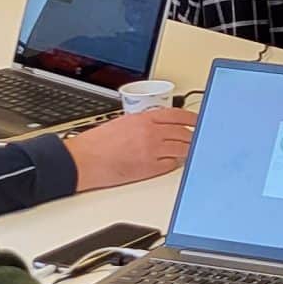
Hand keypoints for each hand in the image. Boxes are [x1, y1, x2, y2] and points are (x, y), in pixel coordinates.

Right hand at [67, 108, 194, 190]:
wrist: (84, 160)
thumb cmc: (98, 143)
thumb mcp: (123, 122)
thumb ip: (144, 122)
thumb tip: (160, 126)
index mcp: (144, 118)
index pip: (178, 115)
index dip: (192, 118)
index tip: (198, 121)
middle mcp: (151, 133)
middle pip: (184, 133)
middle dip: (193, 136)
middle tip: (197, 138)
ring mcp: (152, 151)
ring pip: (182, 149)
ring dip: (187, 150)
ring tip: (188, 151)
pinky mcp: (150, 168)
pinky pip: (172, 165)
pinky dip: (175, 163)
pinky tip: (173, 162)